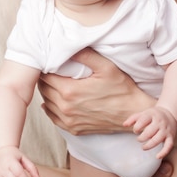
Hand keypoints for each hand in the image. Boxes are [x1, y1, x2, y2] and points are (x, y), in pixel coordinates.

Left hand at [38, 47, 154, 134]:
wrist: (132, 113)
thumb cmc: (121, 90)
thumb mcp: (106, 67)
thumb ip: (85, 55)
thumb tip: (68, 47)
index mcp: (70, 90)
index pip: (46, 76)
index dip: (47, 67)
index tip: (51, 62)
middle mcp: (66, 107)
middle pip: (44, 89)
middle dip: (46, 79)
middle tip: (51, 70)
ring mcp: (69, 120)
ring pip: (47, 103)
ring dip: (48, 93)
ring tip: (55, 83)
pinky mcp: (73, 128)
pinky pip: (53, 118)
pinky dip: (51, 108)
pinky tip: (55, 101)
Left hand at [124, 106, 176, 157]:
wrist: (170, 114)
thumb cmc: (153, 116)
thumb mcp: (143, 114)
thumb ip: (133, 118)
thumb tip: (124, 125)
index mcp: (152, 115)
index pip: (144, 120)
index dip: (137, 127)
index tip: (135, 130)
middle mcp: (160, 122)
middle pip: (150, 131)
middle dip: (142, 137)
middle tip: (139, 139)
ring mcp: (166, 130)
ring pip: (158, 139)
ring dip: (149, 145)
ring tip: (143, 147)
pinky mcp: (171, 137)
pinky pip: (169, 145)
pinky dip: (164, 152)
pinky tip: (157, 157)